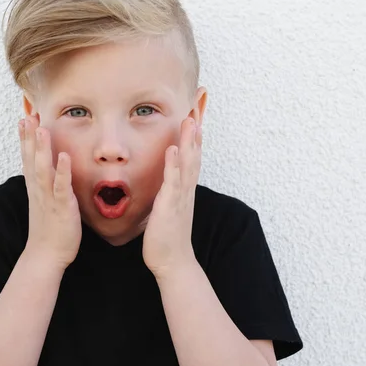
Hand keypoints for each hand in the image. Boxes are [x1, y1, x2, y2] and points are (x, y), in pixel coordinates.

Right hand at [19, 115, 81, 269]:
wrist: (45, 255)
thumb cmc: (48, 231)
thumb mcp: (44, 203)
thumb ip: (45, 186)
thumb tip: (48, 172)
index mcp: (35, 188)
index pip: (27, 159)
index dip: (25, 139)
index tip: (24, 119)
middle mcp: (38, 190)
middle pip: (31, 159)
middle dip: (29, 137)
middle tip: (28, 115)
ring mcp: (48, 198)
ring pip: (42, 169)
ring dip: (41, 149)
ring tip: (42, 128)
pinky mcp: (61, 207)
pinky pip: (61, 187)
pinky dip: (62, 171)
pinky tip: (64, 156)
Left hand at [143, 117, 201, 277]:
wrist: (172, 261)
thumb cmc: (167, 236)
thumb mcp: (168, 208)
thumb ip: (169, 192)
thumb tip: (167, 180)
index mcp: (184, 189)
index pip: (191, 156)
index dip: (194, 134)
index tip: (195, 111)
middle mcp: (186, 190)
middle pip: (194, 154)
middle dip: (196, 130)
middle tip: (198, 104)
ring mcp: (180, 197)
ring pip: (188, 164)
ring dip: (189, 141)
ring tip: (191, 119)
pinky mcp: (170, 207)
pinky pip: (173, 182)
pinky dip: (174, 165)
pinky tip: (173, 149)